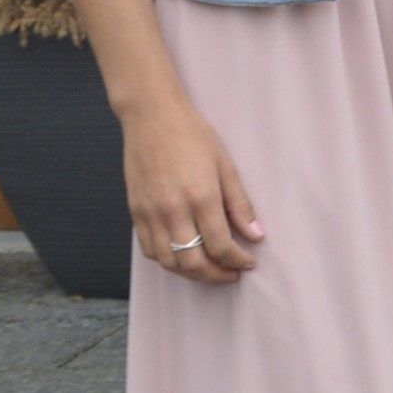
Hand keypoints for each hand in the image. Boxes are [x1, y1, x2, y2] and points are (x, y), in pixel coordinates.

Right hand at [120, 92, 264, 283]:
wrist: (152, 117)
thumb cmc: (193, 136)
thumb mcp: (225, 166)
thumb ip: (240, 204)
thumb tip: (256, 235)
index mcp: (201, 197)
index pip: (222, 246)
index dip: (238, 261)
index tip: (249, 262)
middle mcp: (173, 210)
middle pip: (194, 263)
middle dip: (216, 275)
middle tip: (232, 274)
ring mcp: (150, 213)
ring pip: (169, 263)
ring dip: (192, 274)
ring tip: (210, 269)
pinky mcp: (136, 212)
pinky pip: (150, 250)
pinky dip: (168, 261)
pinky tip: (183, 257)